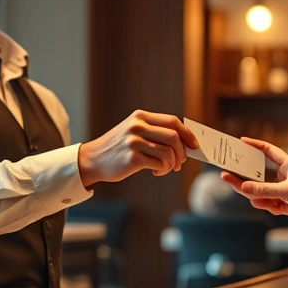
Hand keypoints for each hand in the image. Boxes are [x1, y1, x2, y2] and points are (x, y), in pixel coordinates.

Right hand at [77, 110, 199, 186]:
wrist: (92, 160)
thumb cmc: (118, 148)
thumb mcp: (133, 131)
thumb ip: (154, 131)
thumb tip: (183, 142)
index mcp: (140, 117)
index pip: (172, 121)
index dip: (187, 134)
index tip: (194, 145)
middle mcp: (137, 126)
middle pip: (173, 136)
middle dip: (182, 152)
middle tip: (180, 163)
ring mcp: (134, 142)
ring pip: (168, 152)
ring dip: (171, 164)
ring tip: (165, 168)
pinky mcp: (132, 158)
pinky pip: (158, 163)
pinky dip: (162, 169)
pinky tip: (156, 171)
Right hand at [220, 137, 287, 220]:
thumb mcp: (286, 190)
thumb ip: (263, 190)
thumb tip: (244, 189)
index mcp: (287, 164)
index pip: (267, 150)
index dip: (254, 145)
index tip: (241, 142)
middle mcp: (284, 175)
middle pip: (258, 174)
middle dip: (244, 178)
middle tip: (227, 176)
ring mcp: (284, 189)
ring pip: (262, 191)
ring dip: (257, 196)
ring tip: (255, 199)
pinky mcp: (286, 203)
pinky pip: (269, 202)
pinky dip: (267, 205)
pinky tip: (268, 206)